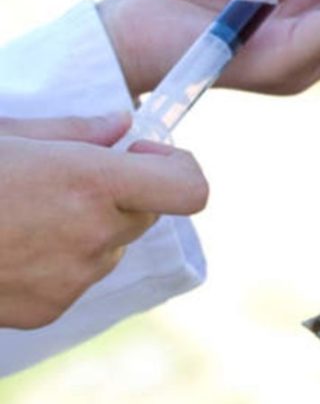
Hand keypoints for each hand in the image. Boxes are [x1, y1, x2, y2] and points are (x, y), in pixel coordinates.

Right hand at [0, 114, 208, 328]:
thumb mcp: (4, 133)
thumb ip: (72, 130)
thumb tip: (120, 122)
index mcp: (89, 182)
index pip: (189, 188)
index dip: (179, 166)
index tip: (145, 151)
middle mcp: (92, 234)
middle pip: (147, 213)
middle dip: (124, 191)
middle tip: (70, 176)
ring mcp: (72, 278)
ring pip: (112, 245)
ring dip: (89, 226)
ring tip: (25, 210)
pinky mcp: (48, 310)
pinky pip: (78, 277)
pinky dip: (60, 258)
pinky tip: (10, 243)